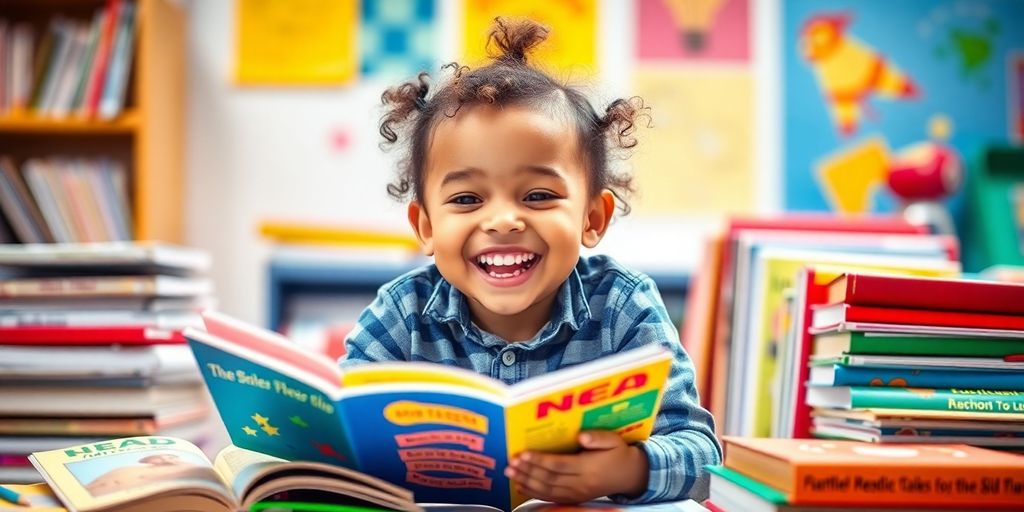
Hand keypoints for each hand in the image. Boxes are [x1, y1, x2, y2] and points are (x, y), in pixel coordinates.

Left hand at [504, 430, 648, 503]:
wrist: (630, 475)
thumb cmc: (618, 454)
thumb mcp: (613, 440)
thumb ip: (597, 437)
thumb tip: (580, 436)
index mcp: (589, 468)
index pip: (560, 465)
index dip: (540, 460)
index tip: (523, 453)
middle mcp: (582, 484)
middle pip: (550, 479)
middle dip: (528, 471)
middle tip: (510, 463)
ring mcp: (578, 494)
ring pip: (548, 490)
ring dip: (527, 482)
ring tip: (511, 474)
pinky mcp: (575, 499)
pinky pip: (552, 498)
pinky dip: (535, 493)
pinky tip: (521, 486)